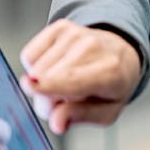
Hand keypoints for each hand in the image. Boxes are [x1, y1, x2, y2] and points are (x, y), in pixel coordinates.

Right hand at [19, 20, 141, 133]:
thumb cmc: (112, 84)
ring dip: (41, 83)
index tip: (30, 87)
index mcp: (110, 71)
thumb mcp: (107, 111)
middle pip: (46, 77)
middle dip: (45, 98)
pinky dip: (35, 66)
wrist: (120, 54)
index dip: (48, 85)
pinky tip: (55, 67)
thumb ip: (81, 116)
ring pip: (35, 67)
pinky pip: (29, 55)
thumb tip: (57, 123)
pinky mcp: (60, 27)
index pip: (71, 79)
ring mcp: (74, 33)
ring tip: (63, 82)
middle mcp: (92, 46)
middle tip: (63, 101)